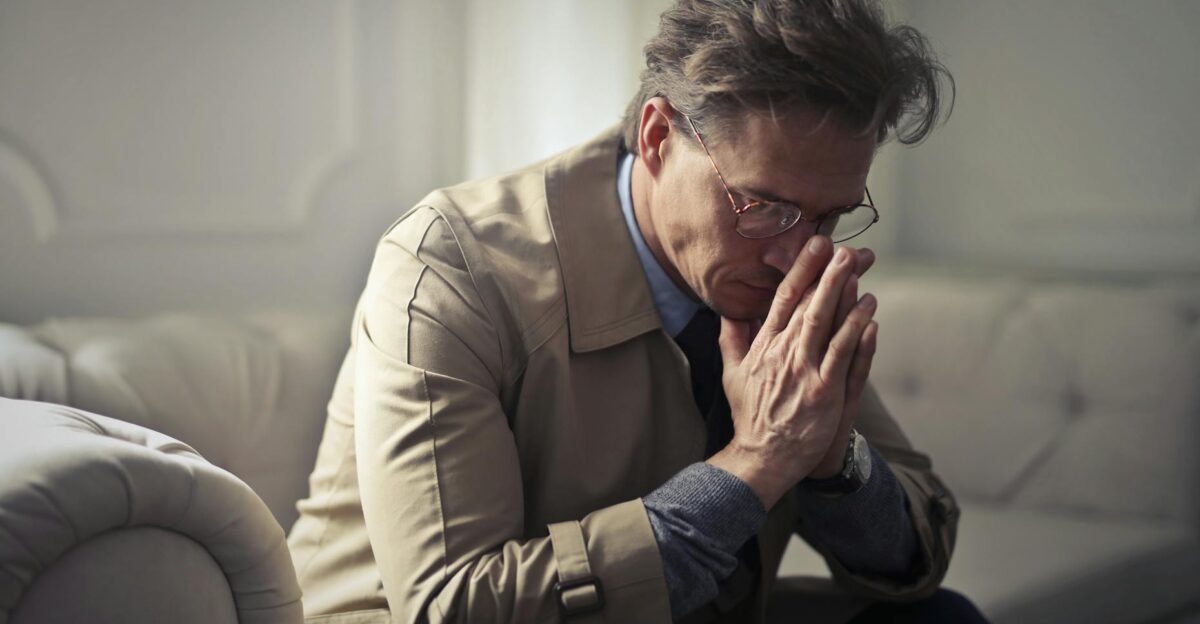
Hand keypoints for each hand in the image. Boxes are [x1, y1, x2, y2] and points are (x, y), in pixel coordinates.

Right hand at [707, 237, 877, 507]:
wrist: (763, 456)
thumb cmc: (751, 415)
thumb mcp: (731, 374)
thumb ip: (731, 339)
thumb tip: (729, 312)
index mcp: (763, 346)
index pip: (783, 299)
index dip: (801, 271)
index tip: (815, 246)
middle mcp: (783, 354)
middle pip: (808, 306)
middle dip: (826, 274)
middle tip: (844, 249)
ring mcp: (805, 373)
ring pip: (826, 325)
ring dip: (843, 296)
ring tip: (860, 272)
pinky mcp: (824, 392)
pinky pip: (844, 356)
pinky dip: (856, 333)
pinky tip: (869, 314)